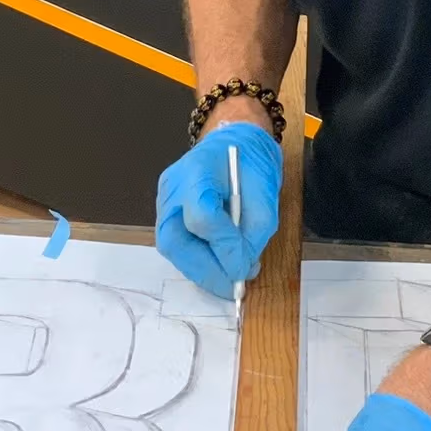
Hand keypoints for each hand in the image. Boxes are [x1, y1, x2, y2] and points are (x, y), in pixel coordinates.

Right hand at [154, 122, 280, 298]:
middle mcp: (172, 187)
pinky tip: (217, 266)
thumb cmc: (251, 163)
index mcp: (198, 171)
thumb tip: (241, 269)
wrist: (233, 142)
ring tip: (228, 279)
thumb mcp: (266, 196)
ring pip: (172, 247)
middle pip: (175, 240)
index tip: (244, 268)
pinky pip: (176, 244)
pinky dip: (197, 261)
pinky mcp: (165, 212)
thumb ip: (253, 233)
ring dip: (200, 270)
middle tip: (232, 288)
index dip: (223, 248)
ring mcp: (164, 200)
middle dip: (205, 270)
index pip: (202, 217)